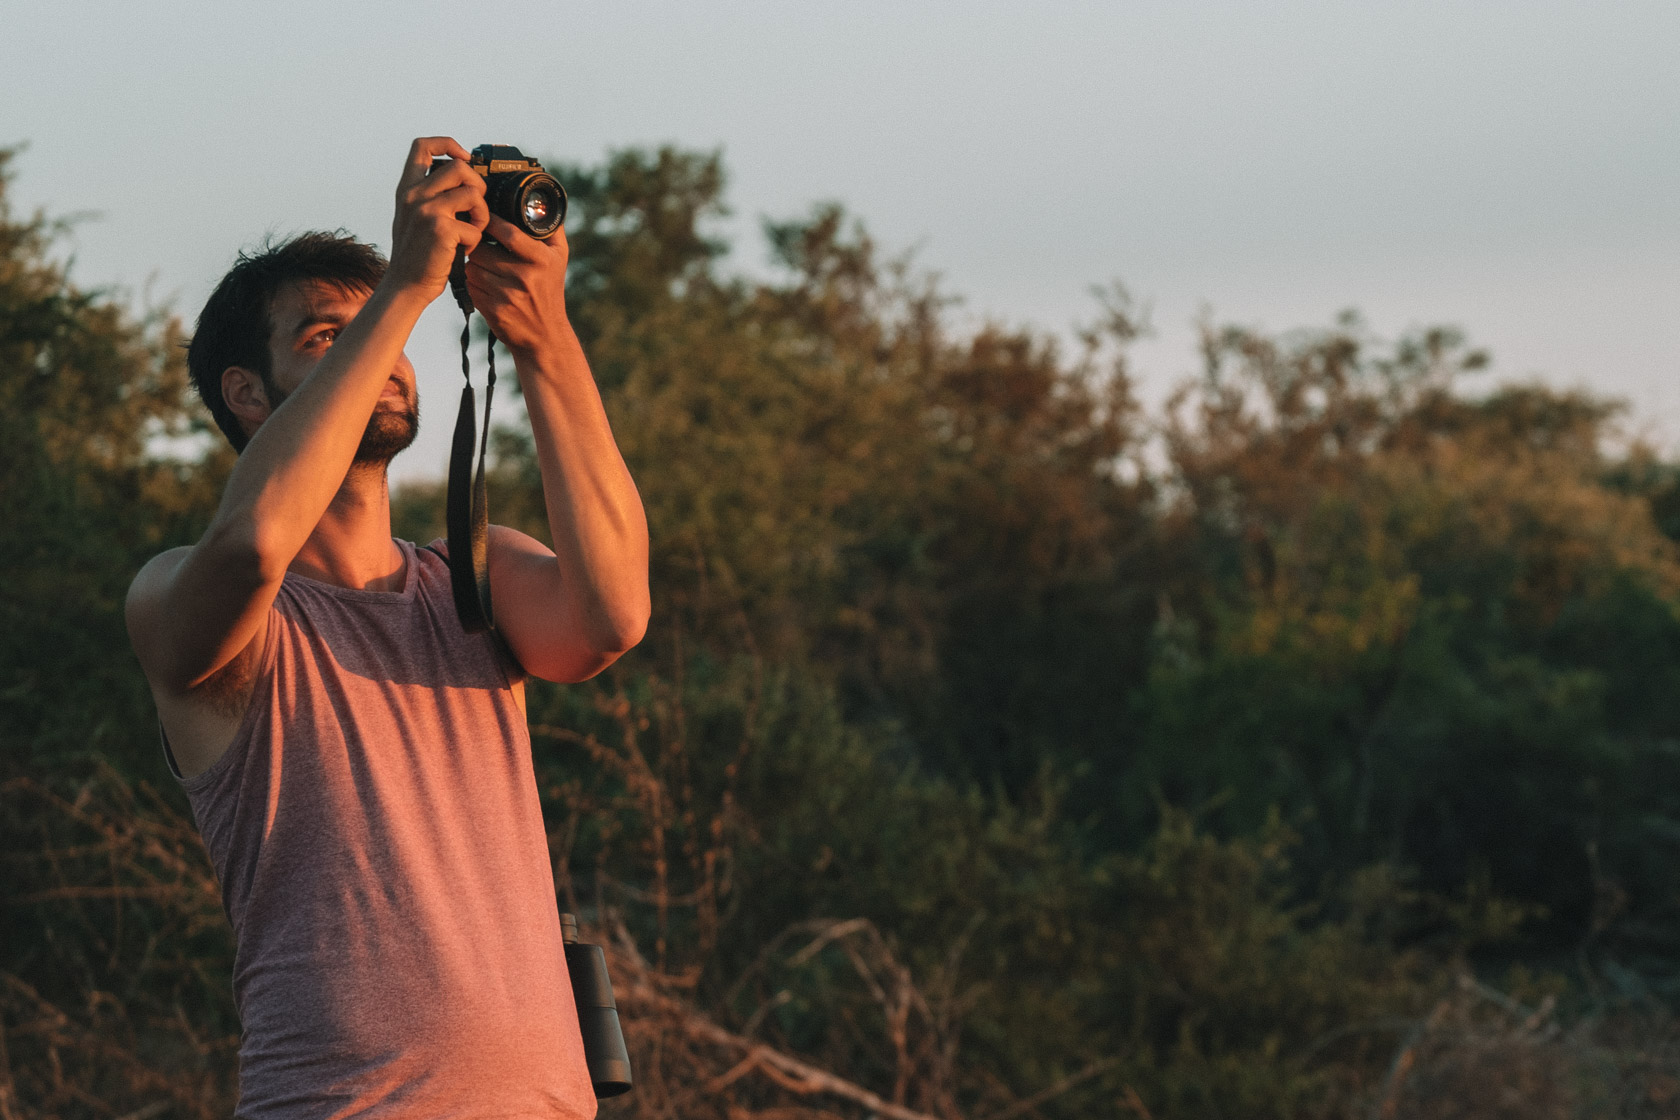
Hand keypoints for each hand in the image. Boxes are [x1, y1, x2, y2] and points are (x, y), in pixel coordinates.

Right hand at [386, 137, 488, 297]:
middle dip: (477, 185)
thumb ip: (431, 196)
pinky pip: (474, 227)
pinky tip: (463, 251)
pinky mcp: (441, 229)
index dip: (447, 144)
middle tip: (475, 208)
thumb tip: (465, 180)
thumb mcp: (414, 217)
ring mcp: (427, 210)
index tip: (463, 158)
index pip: (422, 146)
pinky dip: (475, 241)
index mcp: (407, 188)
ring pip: (473, 194)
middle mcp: (414, 195)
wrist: (406, 286)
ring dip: (481, 215)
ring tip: (471, 232)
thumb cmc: (417, 255)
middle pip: (459, 167)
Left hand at [463, 214, 570, 354]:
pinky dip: (472, 283)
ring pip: (472, 267)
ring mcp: (507, 295)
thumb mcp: (560, 258)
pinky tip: (483, 283)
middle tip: (478, 244)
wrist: (545, 336)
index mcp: (541, 259)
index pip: (507, 232)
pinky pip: (470, 286)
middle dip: (477, 246)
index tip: (482, 215)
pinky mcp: (493, 310)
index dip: (489, 221)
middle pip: (482, 250)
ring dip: (472, 264)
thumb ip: (552, 229)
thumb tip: (541, 201)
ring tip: (482, 265)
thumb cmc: (550, 291)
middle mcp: (524, 277)